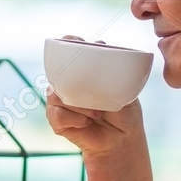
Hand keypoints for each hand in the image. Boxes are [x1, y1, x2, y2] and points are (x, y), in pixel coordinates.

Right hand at [44, 36, 148, 162]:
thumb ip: (111, 68)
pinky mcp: (56, 120)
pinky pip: (58, 114)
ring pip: (57, 94)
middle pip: (57, 71)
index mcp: (83, 70)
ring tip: (98, 113)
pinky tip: (86, 123)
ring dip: (80, 105)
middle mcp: (67, 82)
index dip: (67, 43)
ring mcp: (59, 100)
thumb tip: (98, 43)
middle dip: (73, 80)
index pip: (68, 48)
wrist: (121, 140)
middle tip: (93, 94)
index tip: (73, 41)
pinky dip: (75, 119)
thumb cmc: (124, 112)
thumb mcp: (124, 86)